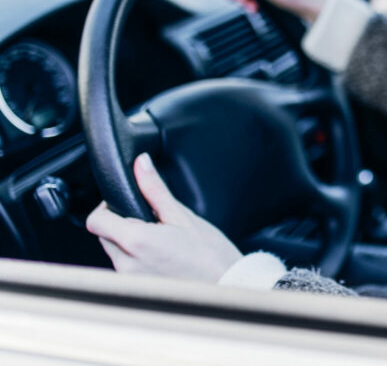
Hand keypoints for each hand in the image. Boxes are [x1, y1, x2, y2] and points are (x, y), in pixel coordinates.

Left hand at [86, 153, 242, 282]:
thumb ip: (155, 189)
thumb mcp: (182, 215)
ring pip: (115, 251)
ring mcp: (130, 279)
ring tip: (161, 240)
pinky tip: (163, 256)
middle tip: (153, 221)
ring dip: (129, 241)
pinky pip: (126, 266)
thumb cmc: (209, 254)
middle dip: (121, 223)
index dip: (107, 207)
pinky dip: (137, 257)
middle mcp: (126, 264)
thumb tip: (141, 164)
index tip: (128, 203)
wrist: (226, 284)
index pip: (95, 221)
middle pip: (104, 235)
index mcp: (136, 241)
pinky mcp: (136, 288)